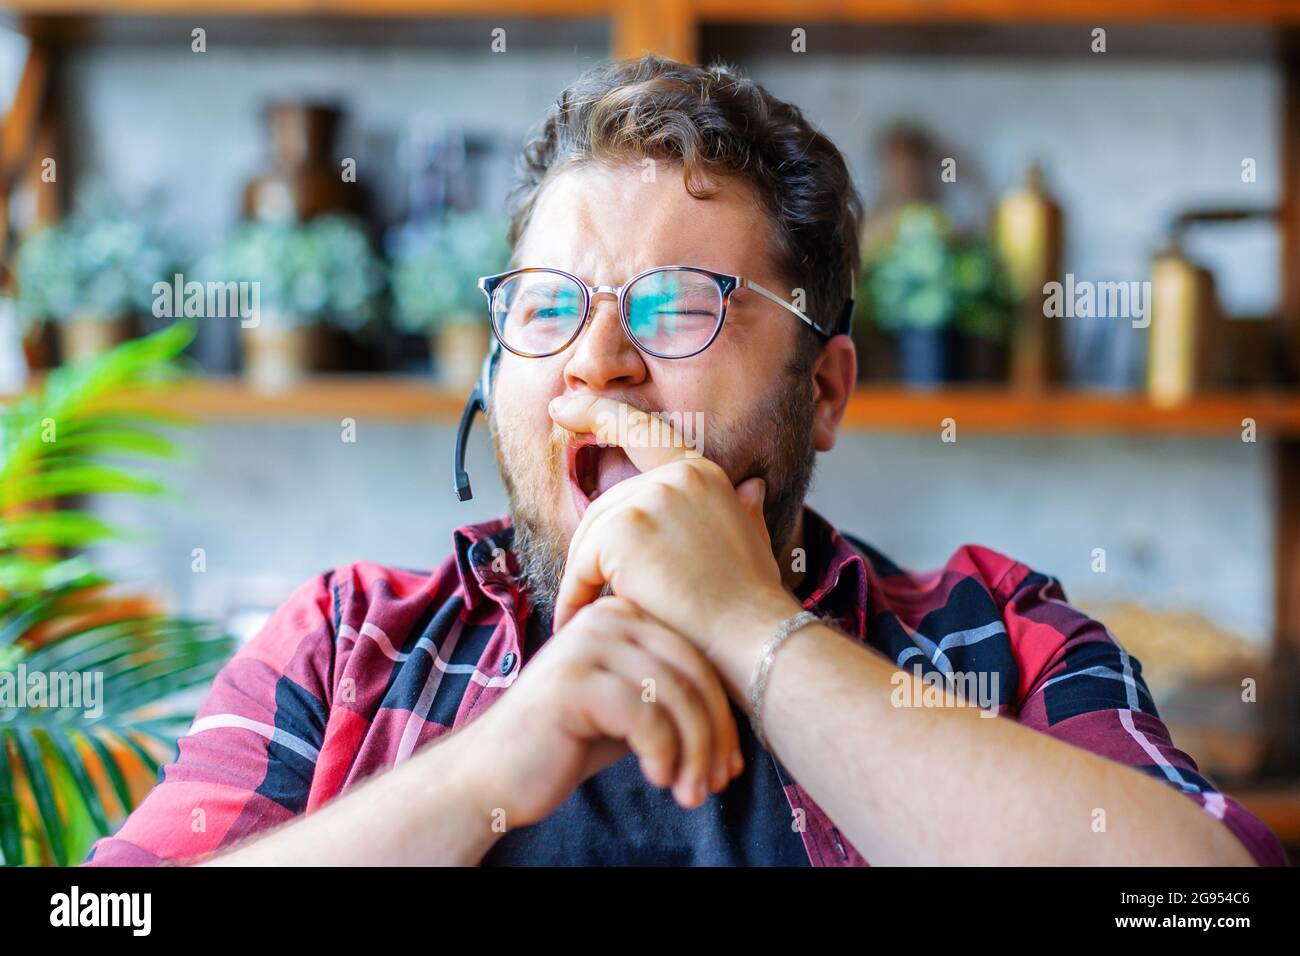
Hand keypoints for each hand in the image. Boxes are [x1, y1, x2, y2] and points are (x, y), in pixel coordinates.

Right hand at [453, 595, 743, 835]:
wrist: (494, 773)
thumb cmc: (566, 743)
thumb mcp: (629, 711)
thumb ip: (672, 699)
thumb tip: (737, 728)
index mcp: (622, 615)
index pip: (696, 657)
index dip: (722, 714)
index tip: (730, 764)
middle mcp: (606, 618)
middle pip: (692, 673)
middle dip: (714, 736)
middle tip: (718, 783)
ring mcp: (586, 644)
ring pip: (675, 695)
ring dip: (694, 753)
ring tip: (691, 793)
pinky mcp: (573, 680)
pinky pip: (645, 716)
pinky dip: (663, 753)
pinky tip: (658, 780)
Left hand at [550, 394, 801, 661]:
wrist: (754, 638)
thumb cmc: (754, 604)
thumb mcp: (752, 545)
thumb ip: (742, 512)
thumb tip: (752, 485)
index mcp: (702, 474)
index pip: (642, 431)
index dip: (597, 412)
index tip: (562, 404)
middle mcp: (676, 477)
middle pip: (605, 507)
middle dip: (594, 553)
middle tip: (590, 594)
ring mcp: (649, 499)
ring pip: (590, 538)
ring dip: (585, 579)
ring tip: (590, 614)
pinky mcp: (624, 531)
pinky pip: (581, 565)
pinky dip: (575, 595)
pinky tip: (579, 620)